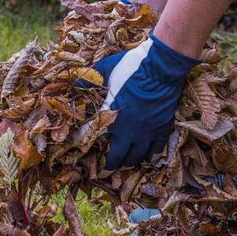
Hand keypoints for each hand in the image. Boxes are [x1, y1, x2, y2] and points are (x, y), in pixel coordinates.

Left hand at [91, 32, 198, 169]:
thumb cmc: (132, 66)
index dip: (83, 144)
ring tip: (125, 164)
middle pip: (117, 157)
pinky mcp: (162, 129)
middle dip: (110, 165)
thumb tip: (74, 84)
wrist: (161, 67)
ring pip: (137, 157)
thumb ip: (89, 79)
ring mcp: (146, 133)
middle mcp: (128, 131)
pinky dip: (150, 157)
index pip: (91, 137)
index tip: (79, 149)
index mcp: (110, 117)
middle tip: (106, 168)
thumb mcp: (105, 69)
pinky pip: (156, 151)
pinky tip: (147, 159)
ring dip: (129, 163)